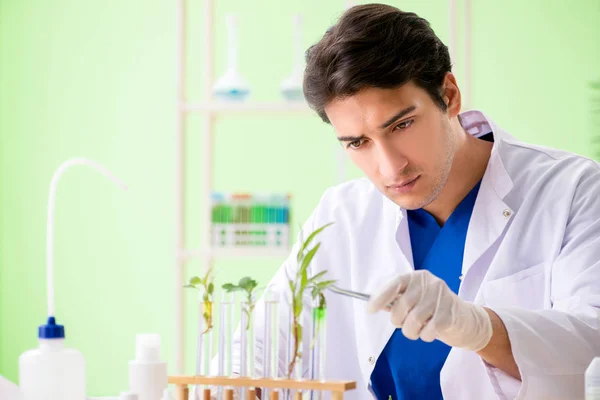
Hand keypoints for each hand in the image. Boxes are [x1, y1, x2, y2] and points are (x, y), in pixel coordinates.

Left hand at [367, 270, 492, 351]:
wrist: (463, 318)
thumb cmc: (430, 309)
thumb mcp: (413, 299)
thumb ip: (396, 301)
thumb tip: (372, 305)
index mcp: (415, 276)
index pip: (394, 284)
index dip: (380, 297)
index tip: (370, 310)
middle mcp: (428, 282)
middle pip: (402, 306)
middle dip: (398, 321)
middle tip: (403, 324)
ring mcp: (441, 296)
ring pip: (414, 321)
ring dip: (411, 331)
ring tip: (417, 329)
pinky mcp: (450, 312)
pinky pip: (428, 331)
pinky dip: (425, 336)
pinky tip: (429, 331)